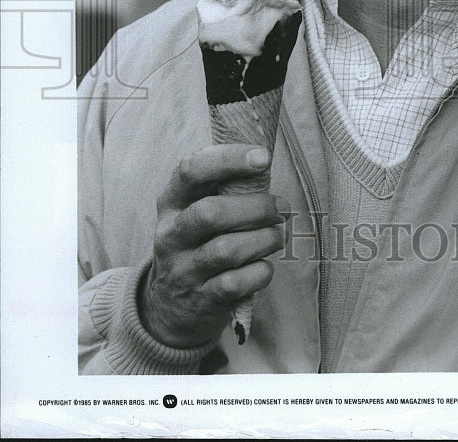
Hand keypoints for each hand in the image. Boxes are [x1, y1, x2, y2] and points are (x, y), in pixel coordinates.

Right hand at [138, 144, 287, 347]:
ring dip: (264, 239)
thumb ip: (222, 185)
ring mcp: (183, 270)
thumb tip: (265, 158)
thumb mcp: (195, 208)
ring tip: (277, 236)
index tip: (264, 157)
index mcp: (171, 203)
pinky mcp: (201, 299)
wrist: (170, 306)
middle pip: (211, 213)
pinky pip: (236, 283)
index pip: (190, 170)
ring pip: (226, 250)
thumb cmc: (199, 241)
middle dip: (257, 207)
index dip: (228, 159)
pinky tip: (264, 265)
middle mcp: (171, 235)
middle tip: (281, 208)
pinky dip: (260, 272)